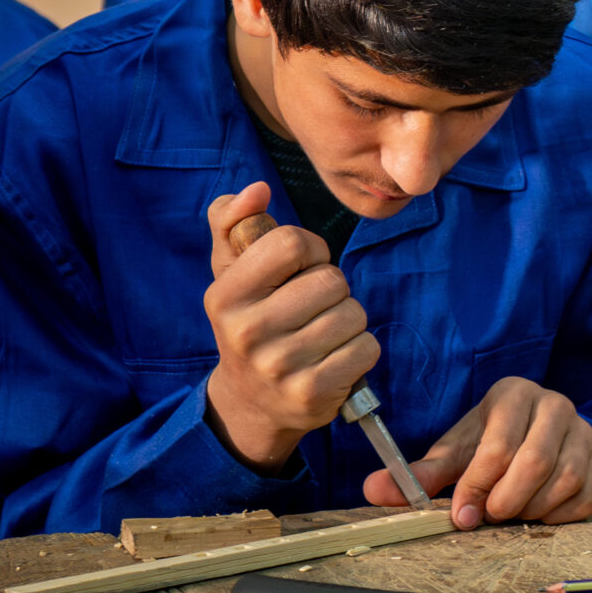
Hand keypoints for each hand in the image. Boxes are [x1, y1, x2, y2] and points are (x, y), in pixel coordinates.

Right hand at [201, 182, 377, 472]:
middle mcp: (246, 332)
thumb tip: (256, 189)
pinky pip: (367, 348)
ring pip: (354, 313)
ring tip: (320, 335)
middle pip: (331, 280)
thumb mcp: (231, 272)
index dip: (310, 250)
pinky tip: (333, 359)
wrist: (251, 403)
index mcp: (224, 296)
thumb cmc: (251, 321)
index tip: (300, 269)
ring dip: (348, 320)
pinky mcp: (311, 394)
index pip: (292, 243)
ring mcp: (278, 367)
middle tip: (310, 309)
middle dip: (332, 289)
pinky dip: (360, 349)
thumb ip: (232, 221)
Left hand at [367, 377, 591, 527]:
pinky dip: (559, 516)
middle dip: (506, 501)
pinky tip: (538, 513)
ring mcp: (585, 430)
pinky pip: (587, 497)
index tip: (462, 514)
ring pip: (566, 480)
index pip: (498, 446)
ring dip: (533, 509)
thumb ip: (417, 474)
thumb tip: (373, 489)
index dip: (476, 487)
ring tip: (512, 512)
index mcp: (514, 394)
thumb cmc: (486, 443)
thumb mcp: (453, 453)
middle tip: (490, 515)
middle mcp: (556, 404)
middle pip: (535, 463)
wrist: (529, 432)